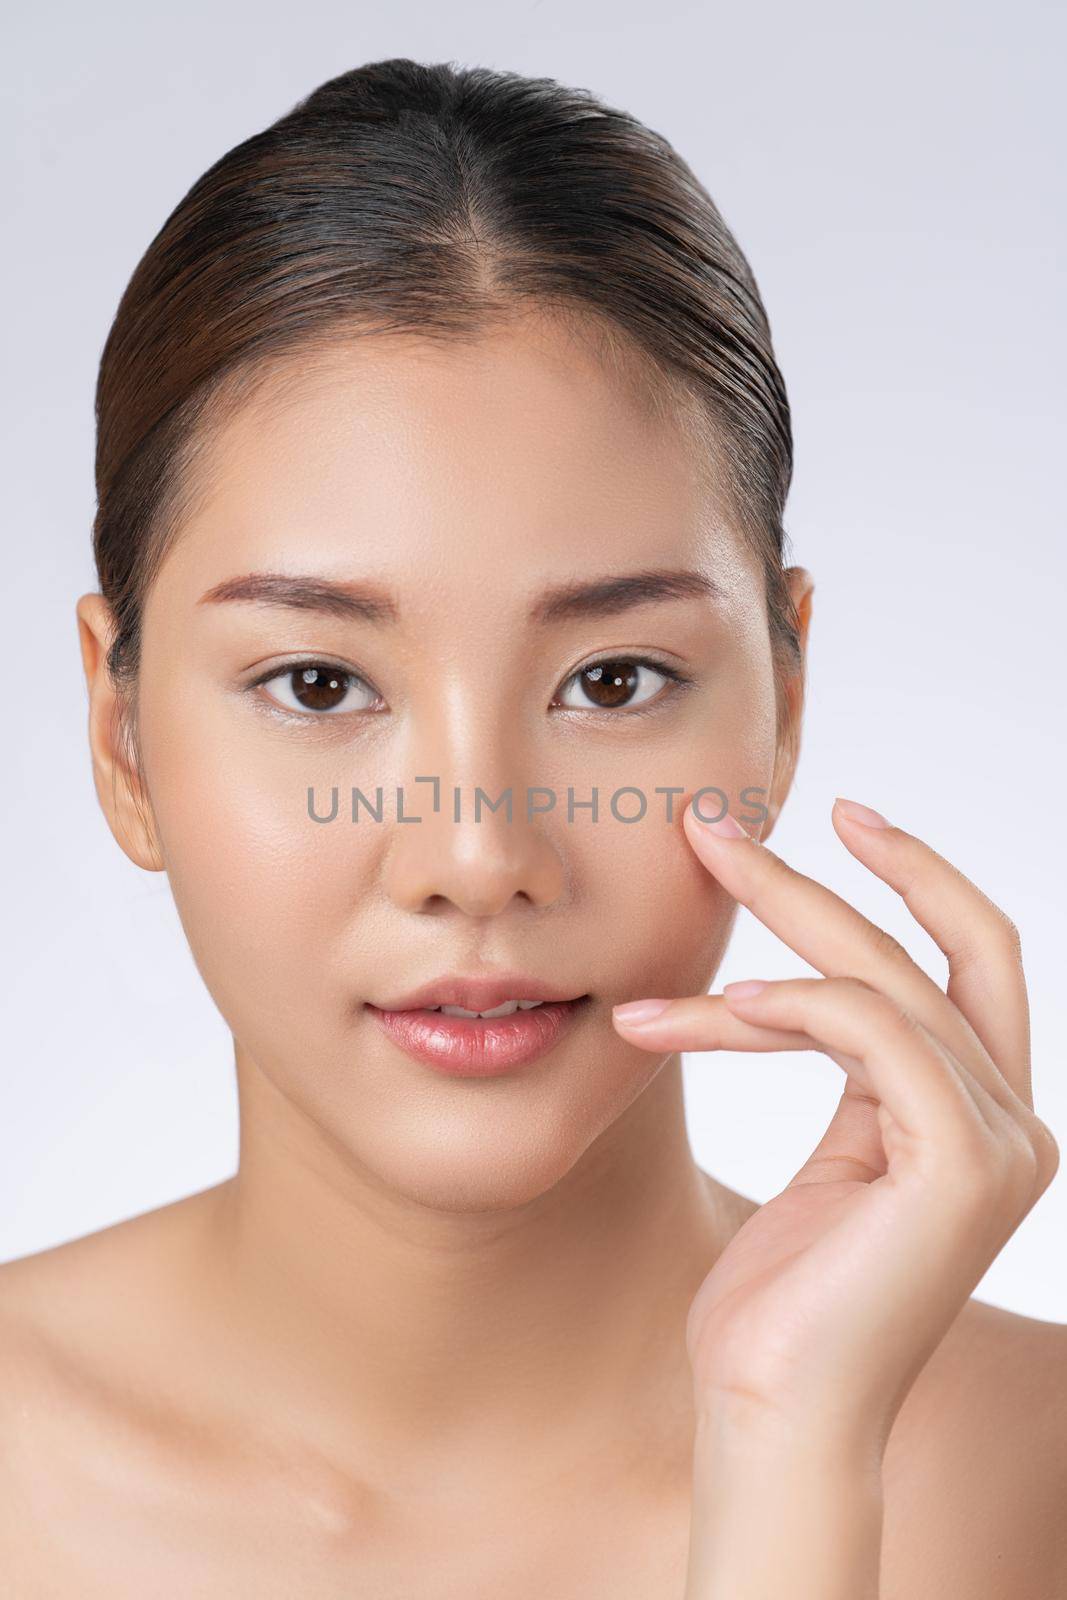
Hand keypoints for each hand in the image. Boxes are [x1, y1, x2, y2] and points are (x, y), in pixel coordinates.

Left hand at [612, 796, 1059, 1452]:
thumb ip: (846, 1070)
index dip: (915, 873)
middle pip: (932, 948)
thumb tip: (795, 977)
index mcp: (982, 1116)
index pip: (970, 957)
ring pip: (885, 980)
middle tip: (712, 823)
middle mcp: (1012, 1123)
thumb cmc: (782, 1299)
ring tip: (671, 925)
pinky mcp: (962, 1165)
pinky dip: (789, 1003)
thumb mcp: (828, 1157)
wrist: (773, 1414)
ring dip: (771, 931)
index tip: (835, 813)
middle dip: (819, 874)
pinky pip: (873, 1030)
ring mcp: (999, 1144)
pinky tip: (710, 1007)